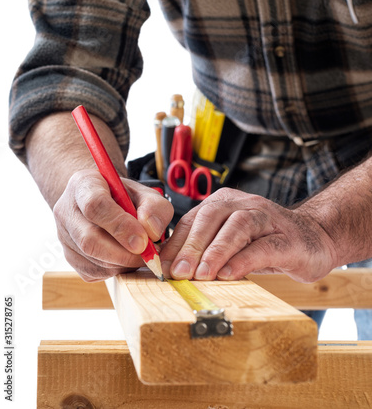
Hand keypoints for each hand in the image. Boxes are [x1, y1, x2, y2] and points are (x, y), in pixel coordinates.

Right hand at [53, 169, 173, 280]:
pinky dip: (115, 270)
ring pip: (92, 259)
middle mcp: (67, 210)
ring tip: (139, 253)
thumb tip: (151, 232)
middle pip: (89, 239)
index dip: (120, 226)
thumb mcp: (144, 192)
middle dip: (123, 253)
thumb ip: (154, 207)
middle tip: (147, 255)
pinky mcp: (69, 257)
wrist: (101, 202)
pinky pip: (93, 272)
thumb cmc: (123, 196)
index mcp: (84, 184)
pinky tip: (125, 257)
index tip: (143, 240)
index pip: (94, 205)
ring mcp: (64, 236)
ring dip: (122, 263)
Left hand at [159, 188, 337, 282]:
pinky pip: (263, 247)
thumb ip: (206, 249)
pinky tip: (229, 275)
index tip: (162, 266)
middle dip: (192, 246)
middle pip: (212, 217)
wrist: (314, 237)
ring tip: (201, 275)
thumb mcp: (232, 242)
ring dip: (216, 252)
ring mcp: (268, 219)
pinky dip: (244, 260)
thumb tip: (173, 269)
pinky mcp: (288, 239)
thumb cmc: (266, 241)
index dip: (176, 243)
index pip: (194, 219)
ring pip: (237, 227)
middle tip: (179, 272)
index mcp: (226, 203)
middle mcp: (245, 204)